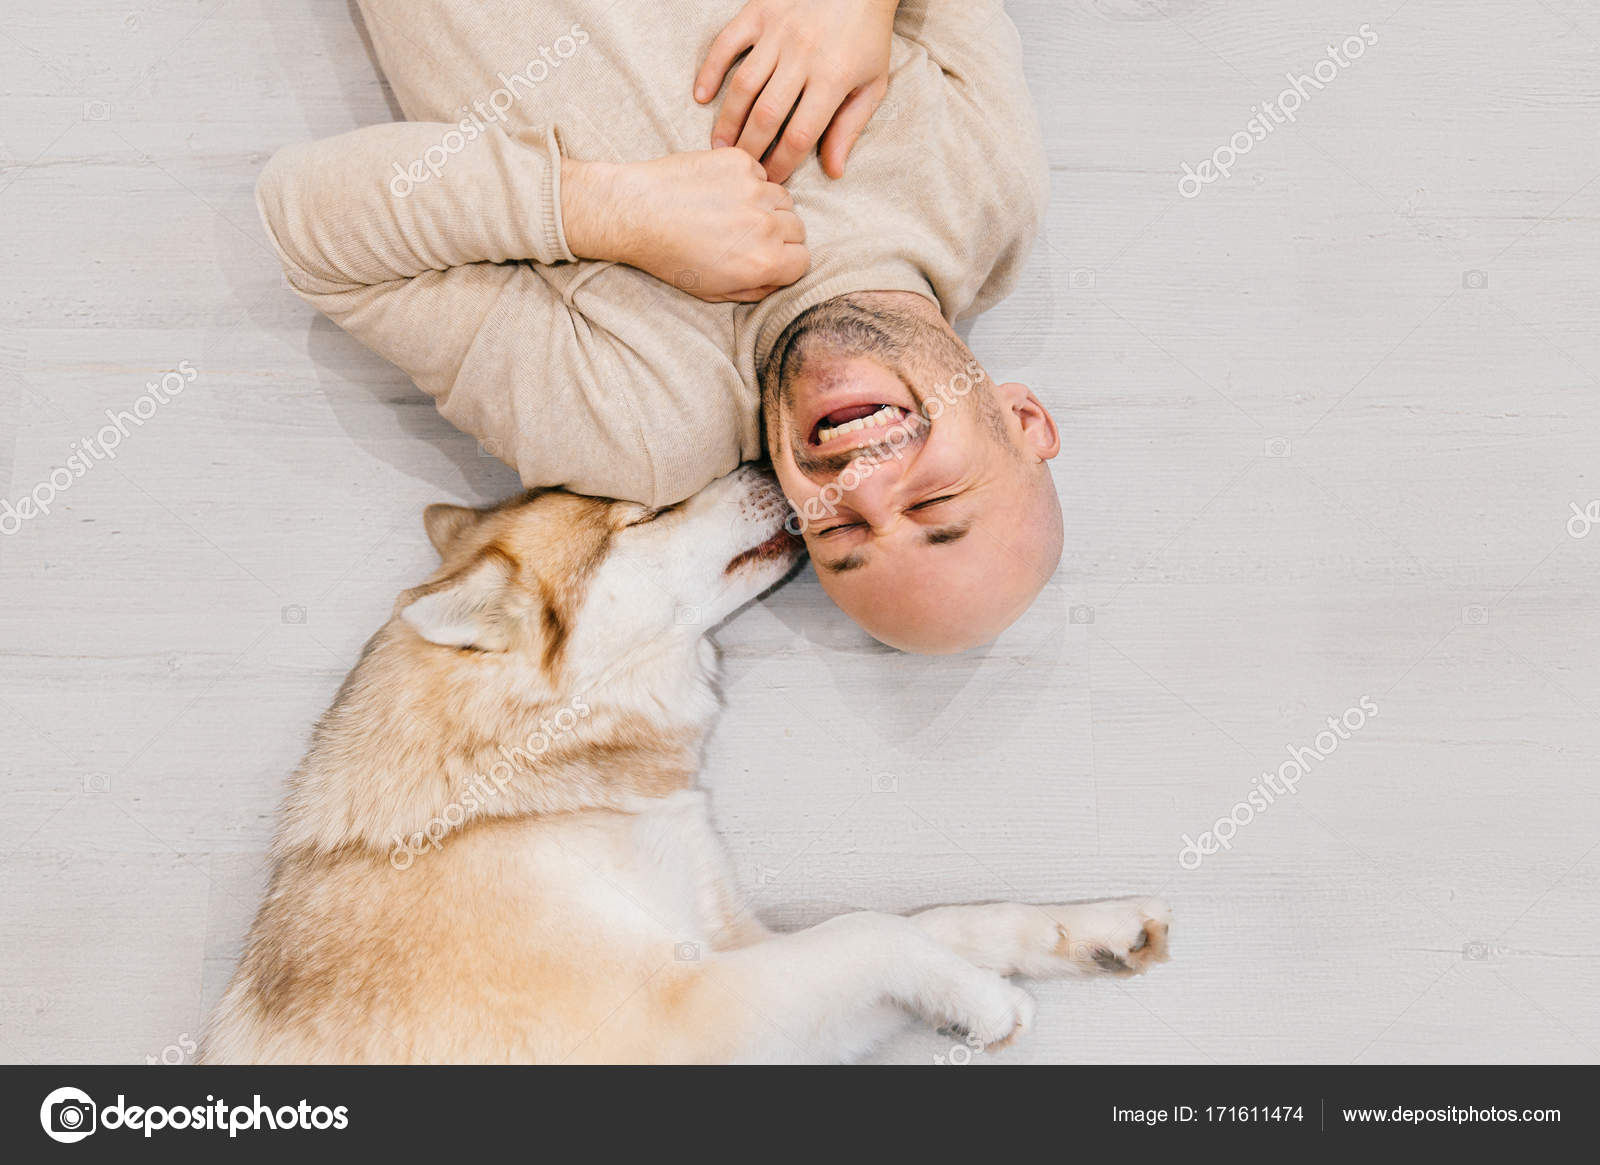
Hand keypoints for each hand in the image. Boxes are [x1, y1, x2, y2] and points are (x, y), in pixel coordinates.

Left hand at [560, 150, 808, 302]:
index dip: (786, 262)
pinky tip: (721, 192)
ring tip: (734, 212)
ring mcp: (753, 189)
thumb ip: (755, 290)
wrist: (635, 213)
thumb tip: (778, 279)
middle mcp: (765, 225)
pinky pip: (760, 173)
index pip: (803, 260)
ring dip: (767, 206)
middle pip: (797, 228)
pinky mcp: (739, 162)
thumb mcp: (713, 292)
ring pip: (783, 198)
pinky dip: (748, 182)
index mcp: (763, 262)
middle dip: (779, 234)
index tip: (768, 258)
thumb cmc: (669, 257)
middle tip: (746, 235)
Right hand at [694, 0, 897, 182]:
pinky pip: (726, 43)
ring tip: (720, 147)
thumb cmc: (867, 36)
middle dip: (750, 150)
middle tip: (741, 170)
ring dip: (728, 120)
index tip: (771, 179)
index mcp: (833, 77)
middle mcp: (802, 55)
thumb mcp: (873, 83)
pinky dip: (710, 70)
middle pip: (766, 115)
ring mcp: (778, 32)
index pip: (800, 134)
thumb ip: (851, 127)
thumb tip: (834, 171)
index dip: (782, 164)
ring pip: (743, 85)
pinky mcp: (759, 11)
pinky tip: (701, 97)